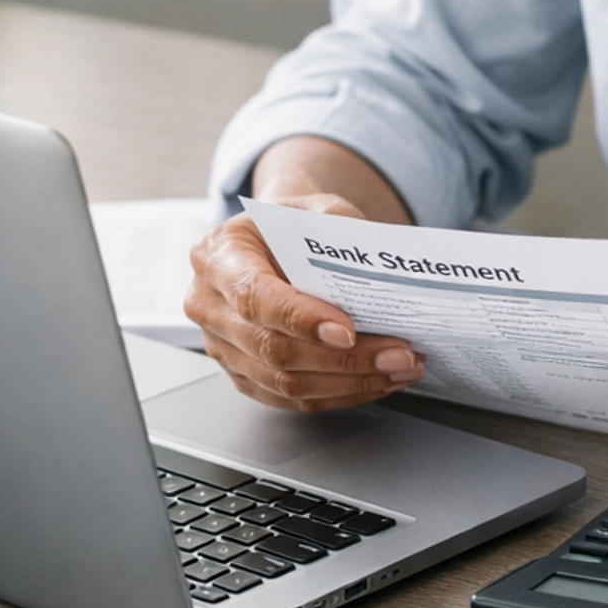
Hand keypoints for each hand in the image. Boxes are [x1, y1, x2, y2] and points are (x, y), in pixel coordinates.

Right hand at [185, 182, 424, 411]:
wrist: (277, 239)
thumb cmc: (294, 224)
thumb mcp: (316, 209)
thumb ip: (342, 233)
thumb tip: (383, 270)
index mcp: (218, 254)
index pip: (254, 296)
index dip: (301, 319)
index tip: (348, 330)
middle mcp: (209, 304)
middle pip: (272, 347)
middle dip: (343, 358)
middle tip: (397, 354)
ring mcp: (222, 345)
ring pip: (284, 382)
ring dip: (349, 382)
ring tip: (398, 368)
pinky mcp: (243, 373)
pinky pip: (290, 398)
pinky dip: (339, 394)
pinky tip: (376, 380)